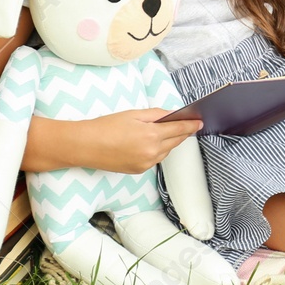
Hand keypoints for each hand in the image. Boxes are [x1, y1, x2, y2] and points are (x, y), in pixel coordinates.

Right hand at [82, 109, 202, 173]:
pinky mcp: (139, 170)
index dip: (190, 125)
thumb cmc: (107, 126)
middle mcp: (151, 152)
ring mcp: (145, 164)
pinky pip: (155, 159)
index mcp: (151, 135)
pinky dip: (158, 151)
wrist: (85, 146)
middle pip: (175, 141)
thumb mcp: (134, 114)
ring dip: (169, 142)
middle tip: (189, 125)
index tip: (199, 122)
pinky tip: (152, 143)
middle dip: (182, 133)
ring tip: (169, 132)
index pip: (178, 129)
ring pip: (166, 151)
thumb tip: (172, 115)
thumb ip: (156, 115)